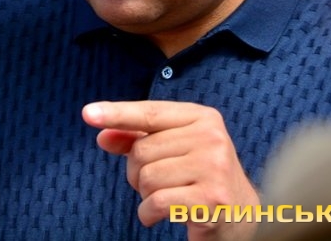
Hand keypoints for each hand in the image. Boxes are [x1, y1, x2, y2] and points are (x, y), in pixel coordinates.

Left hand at [82, 100, 258, 240]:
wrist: (242, 217)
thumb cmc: (199, 178)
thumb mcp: (171, 150)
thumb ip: (137, 139)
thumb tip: (103, 137)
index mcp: (202, 117)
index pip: (149, 112)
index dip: (116, 113)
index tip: (87, 114)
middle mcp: (211, 136)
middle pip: (141, 150)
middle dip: (138, 172)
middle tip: (162, 183)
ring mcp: (213, 167)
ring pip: (146, 177)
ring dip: (145, 195)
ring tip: (168, 197)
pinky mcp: (211, 199)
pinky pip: (155, 202)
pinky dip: (149, 213)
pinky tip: (162, 215)